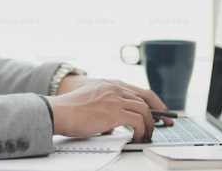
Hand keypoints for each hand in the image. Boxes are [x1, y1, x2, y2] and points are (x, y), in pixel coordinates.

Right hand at [48, 76, 171, 142]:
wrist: (59, 111)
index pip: (139, 90)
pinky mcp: (115, 112)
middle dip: (156, 114)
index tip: (162, 111)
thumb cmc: (70, 110)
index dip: (154, 101)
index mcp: (110, 84)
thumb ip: (106, 107)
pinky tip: (137, 136)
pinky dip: (141, 130)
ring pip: (144, 110)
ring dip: (149, 124)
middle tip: (161, 125)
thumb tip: (113, 125)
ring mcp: (115, 99)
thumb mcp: (91, 101)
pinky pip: (138, 121)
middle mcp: (115, 88)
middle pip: (145, 99)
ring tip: (146, 134)